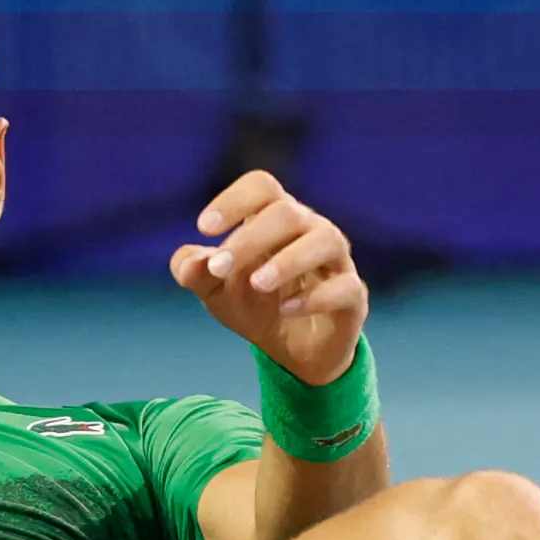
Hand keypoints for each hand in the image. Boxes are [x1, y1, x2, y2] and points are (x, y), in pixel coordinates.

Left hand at [170, 170, 368, 385]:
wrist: (293, 352)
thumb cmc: (254, 305)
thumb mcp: (215, 291)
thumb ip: (195, 272)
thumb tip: (187, 266)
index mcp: (275, 217)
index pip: (261, 187)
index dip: (234, 200)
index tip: (204, 228)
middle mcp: (310, 229)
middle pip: (287, 212)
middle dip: (250, 238)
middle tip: (220, 268)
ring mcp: (336, 261)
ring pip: (324, 240)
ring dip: (287, 260)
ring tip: (257, 284)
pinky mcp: (353, 297)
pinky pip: (345, 287)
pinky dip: (315, 298)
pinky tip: (288, 310)